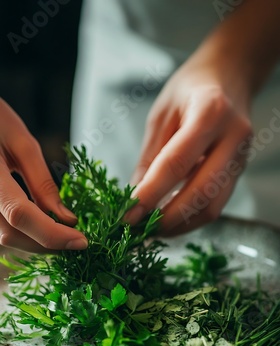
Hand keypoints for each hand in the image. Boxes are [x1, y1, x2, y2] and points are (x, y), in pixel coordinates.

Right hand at [0, 99, 87, 251]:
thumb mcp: (21, 142)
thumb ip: (42, 183)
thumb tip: (67, 219)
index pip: (21, 215)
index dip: (53, 234)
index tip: (82, 241)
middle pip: (12, 235)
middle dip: (48, 243)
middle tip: (77, 240)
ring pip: (5, 238)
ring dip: (36, 242)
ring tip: (63, 233)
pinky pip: (0, 231)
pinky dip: (24, 234)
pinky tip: (42, 226)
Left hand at [126, 52, 252, 235]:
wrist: (231, 76)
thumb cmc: (191, 88)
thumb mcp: (162, 114)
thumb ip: (150, 157)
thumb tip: (134, 199)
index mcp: (210, 112)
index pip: (176, 163)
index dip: (150, 194)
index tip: (127, 215)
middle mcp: (233, 137)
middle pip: (201, 193)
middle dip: (167, 219)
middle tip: (139, 230)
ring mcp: (242, 157)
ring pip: (213, 206)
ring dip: (181, 224)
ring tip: (152, 229)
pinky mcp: (240, 171)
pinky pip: (216, 203)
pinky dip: (191, 217)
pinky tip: (170, 218)